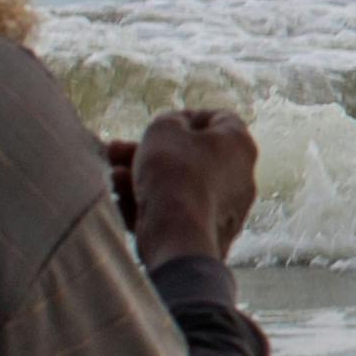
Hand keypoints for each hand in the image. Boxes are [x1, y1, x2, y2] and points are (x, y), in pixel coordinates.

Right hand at [125, 105, 260, 265]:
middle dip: (149, 153)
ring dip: (142, 179)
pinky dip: (151, 206)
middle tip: (116, 152)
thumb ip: (168, 121)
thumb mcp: (163, 130)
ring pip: (179, 187)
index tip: (163, 123)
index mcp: (240, 146)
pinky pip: (177, 214)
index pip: (220, 120)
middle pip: (191, 157)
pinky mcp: (208, 236)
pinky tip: (122, 201)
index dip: (188, 117)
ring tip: (114, 177)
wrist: (178, 237)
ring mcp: (226, 210)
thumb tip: (174, 127)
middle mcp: (241, 178)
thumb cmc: (175, 174)